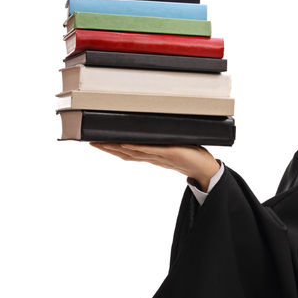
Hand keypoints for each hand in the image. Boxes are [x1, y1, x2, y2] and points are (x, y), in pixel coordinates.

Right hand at [91, 143, 220, 190]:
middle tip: (91, 142)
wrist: (206, 169)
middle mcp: (153, 157)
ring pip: (134, 152)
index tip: (96, 142)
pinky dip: (137, 148)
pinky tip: (125, 144)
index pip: (128, 152)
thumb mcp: (174, 146)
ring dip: (117, 148)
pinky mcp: (170, 154)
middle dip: (108, 148)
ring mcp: (160, 156)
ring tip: (101, 143)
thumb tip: (153, 129)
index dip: (111, 148)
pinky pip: (151, 150)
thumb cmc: (192, 156)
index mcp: (152, 156)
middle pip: (126, 153)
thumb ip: (163, 140)